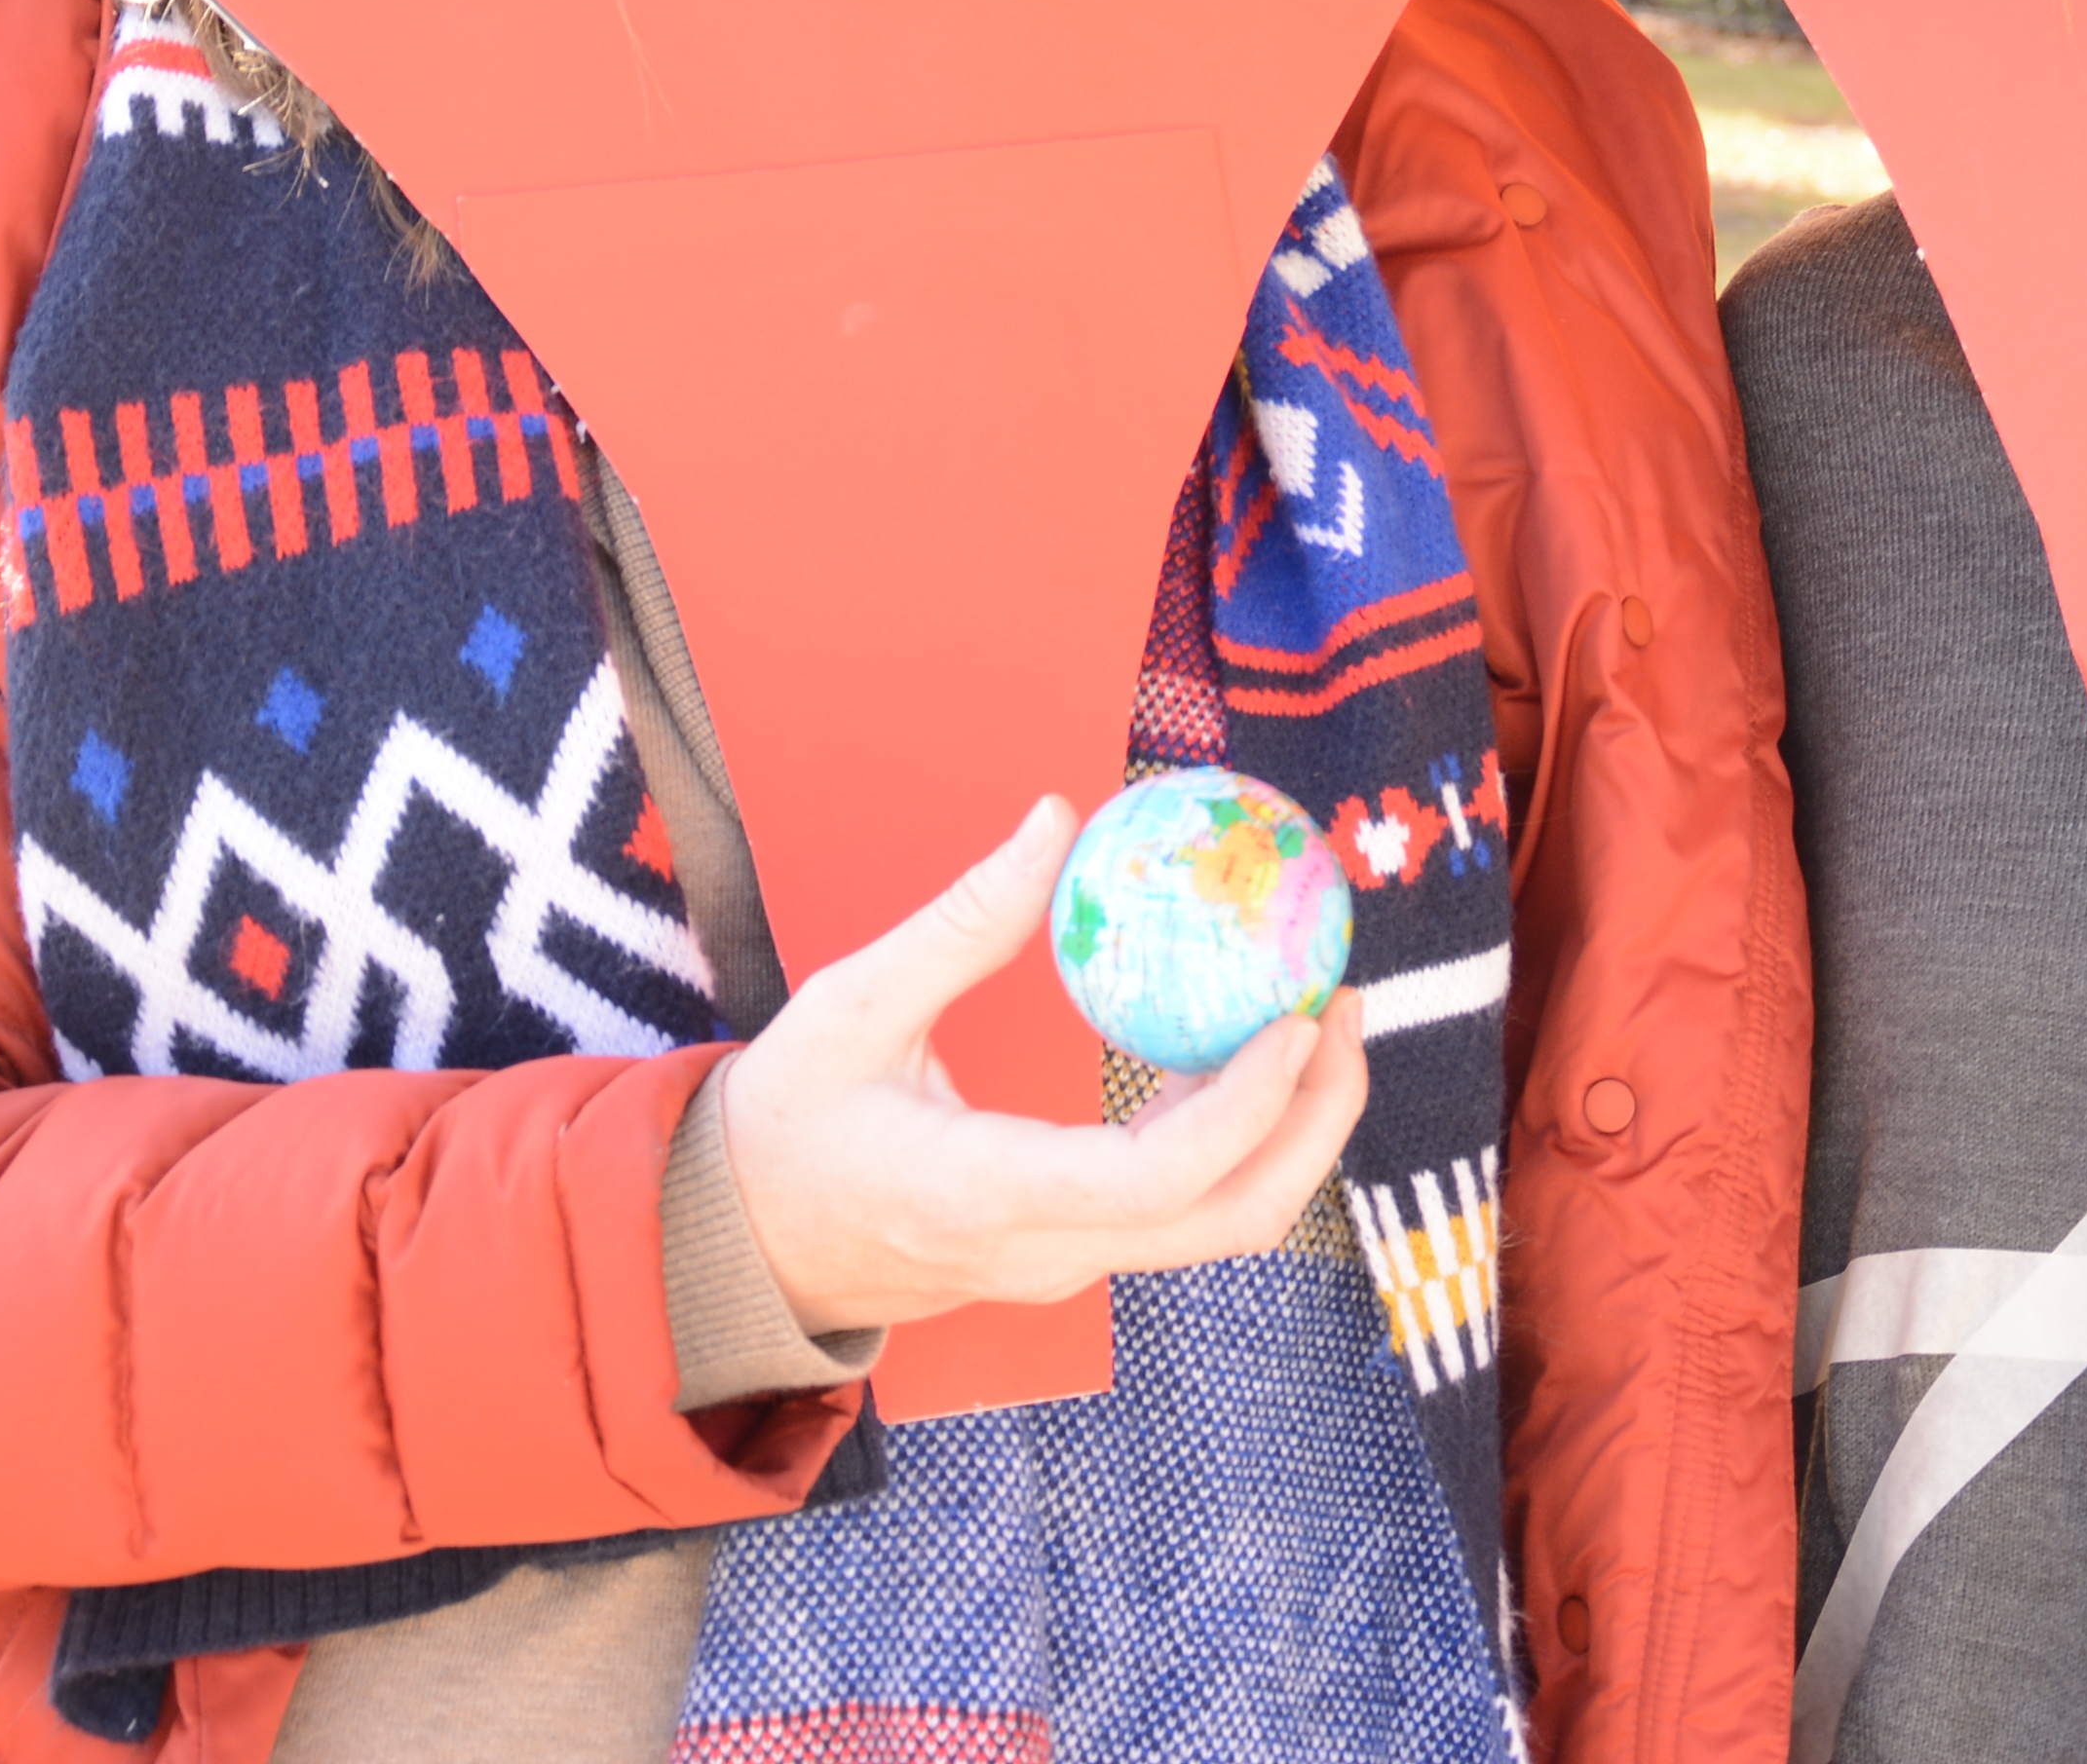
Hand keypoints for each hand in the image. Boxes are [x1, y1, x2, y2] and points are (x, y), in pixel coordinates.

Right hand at [710, 795, 1371, 1335]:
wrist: (739, 1246)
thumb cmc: (784, 1123)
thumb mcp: (849, 1006)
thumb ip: (960, 921)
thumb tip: (1057, 819)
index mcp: (985, 1198)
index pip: (1157, 1182)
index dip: (1248, 1106)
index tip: (1299, 1015)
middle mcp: (1046, 1255)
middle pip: (1230, 1219)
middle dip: (1316, 1119)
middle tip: (1347, 1000)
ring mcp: (1066, 1266)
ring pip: (1221, 1225)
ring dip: (1290, 1130)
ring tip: (1319, 1014)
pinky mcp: (1072, 1252)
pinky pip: (1183, 1207)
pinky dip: (1237, 1135)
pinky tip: (1240, 1045)